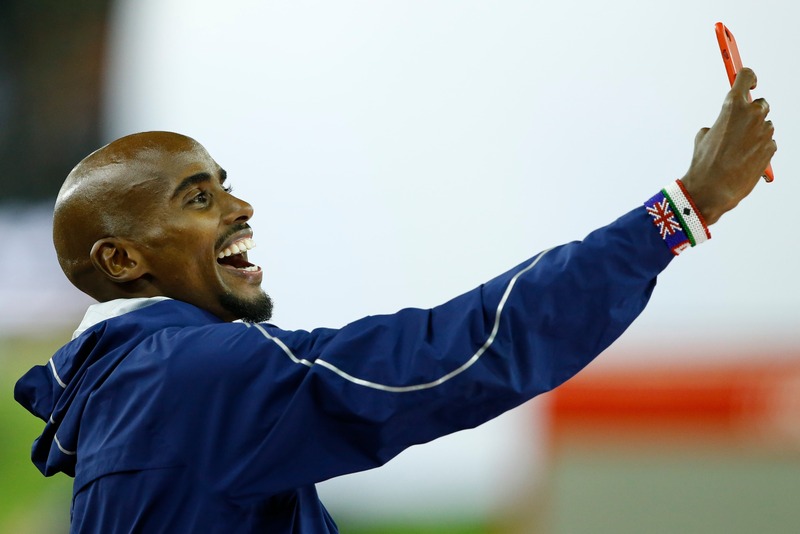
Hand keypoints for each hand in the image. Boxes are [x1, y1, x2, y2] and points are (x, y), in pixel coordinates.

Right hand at [680, 67, 775, 224]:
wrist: (714, 189)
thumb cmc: (705, 164)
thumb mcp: (703, 138)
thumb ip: (717, 125)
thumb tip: (723, 126)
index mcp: (732, 107)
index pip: (746, 76)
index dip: (748, 77)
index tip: (750, 82)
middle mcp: (751, 115)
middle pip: (760, 103)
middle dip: (751, 113)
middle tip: (739, 126)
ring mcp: (764, 131)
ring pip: (764, 125)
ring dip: (755, 133)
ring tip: (738, 150)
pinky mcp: (771, 147)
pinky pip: (768, 142)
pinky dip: (759, 148)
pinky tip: (745, 159)